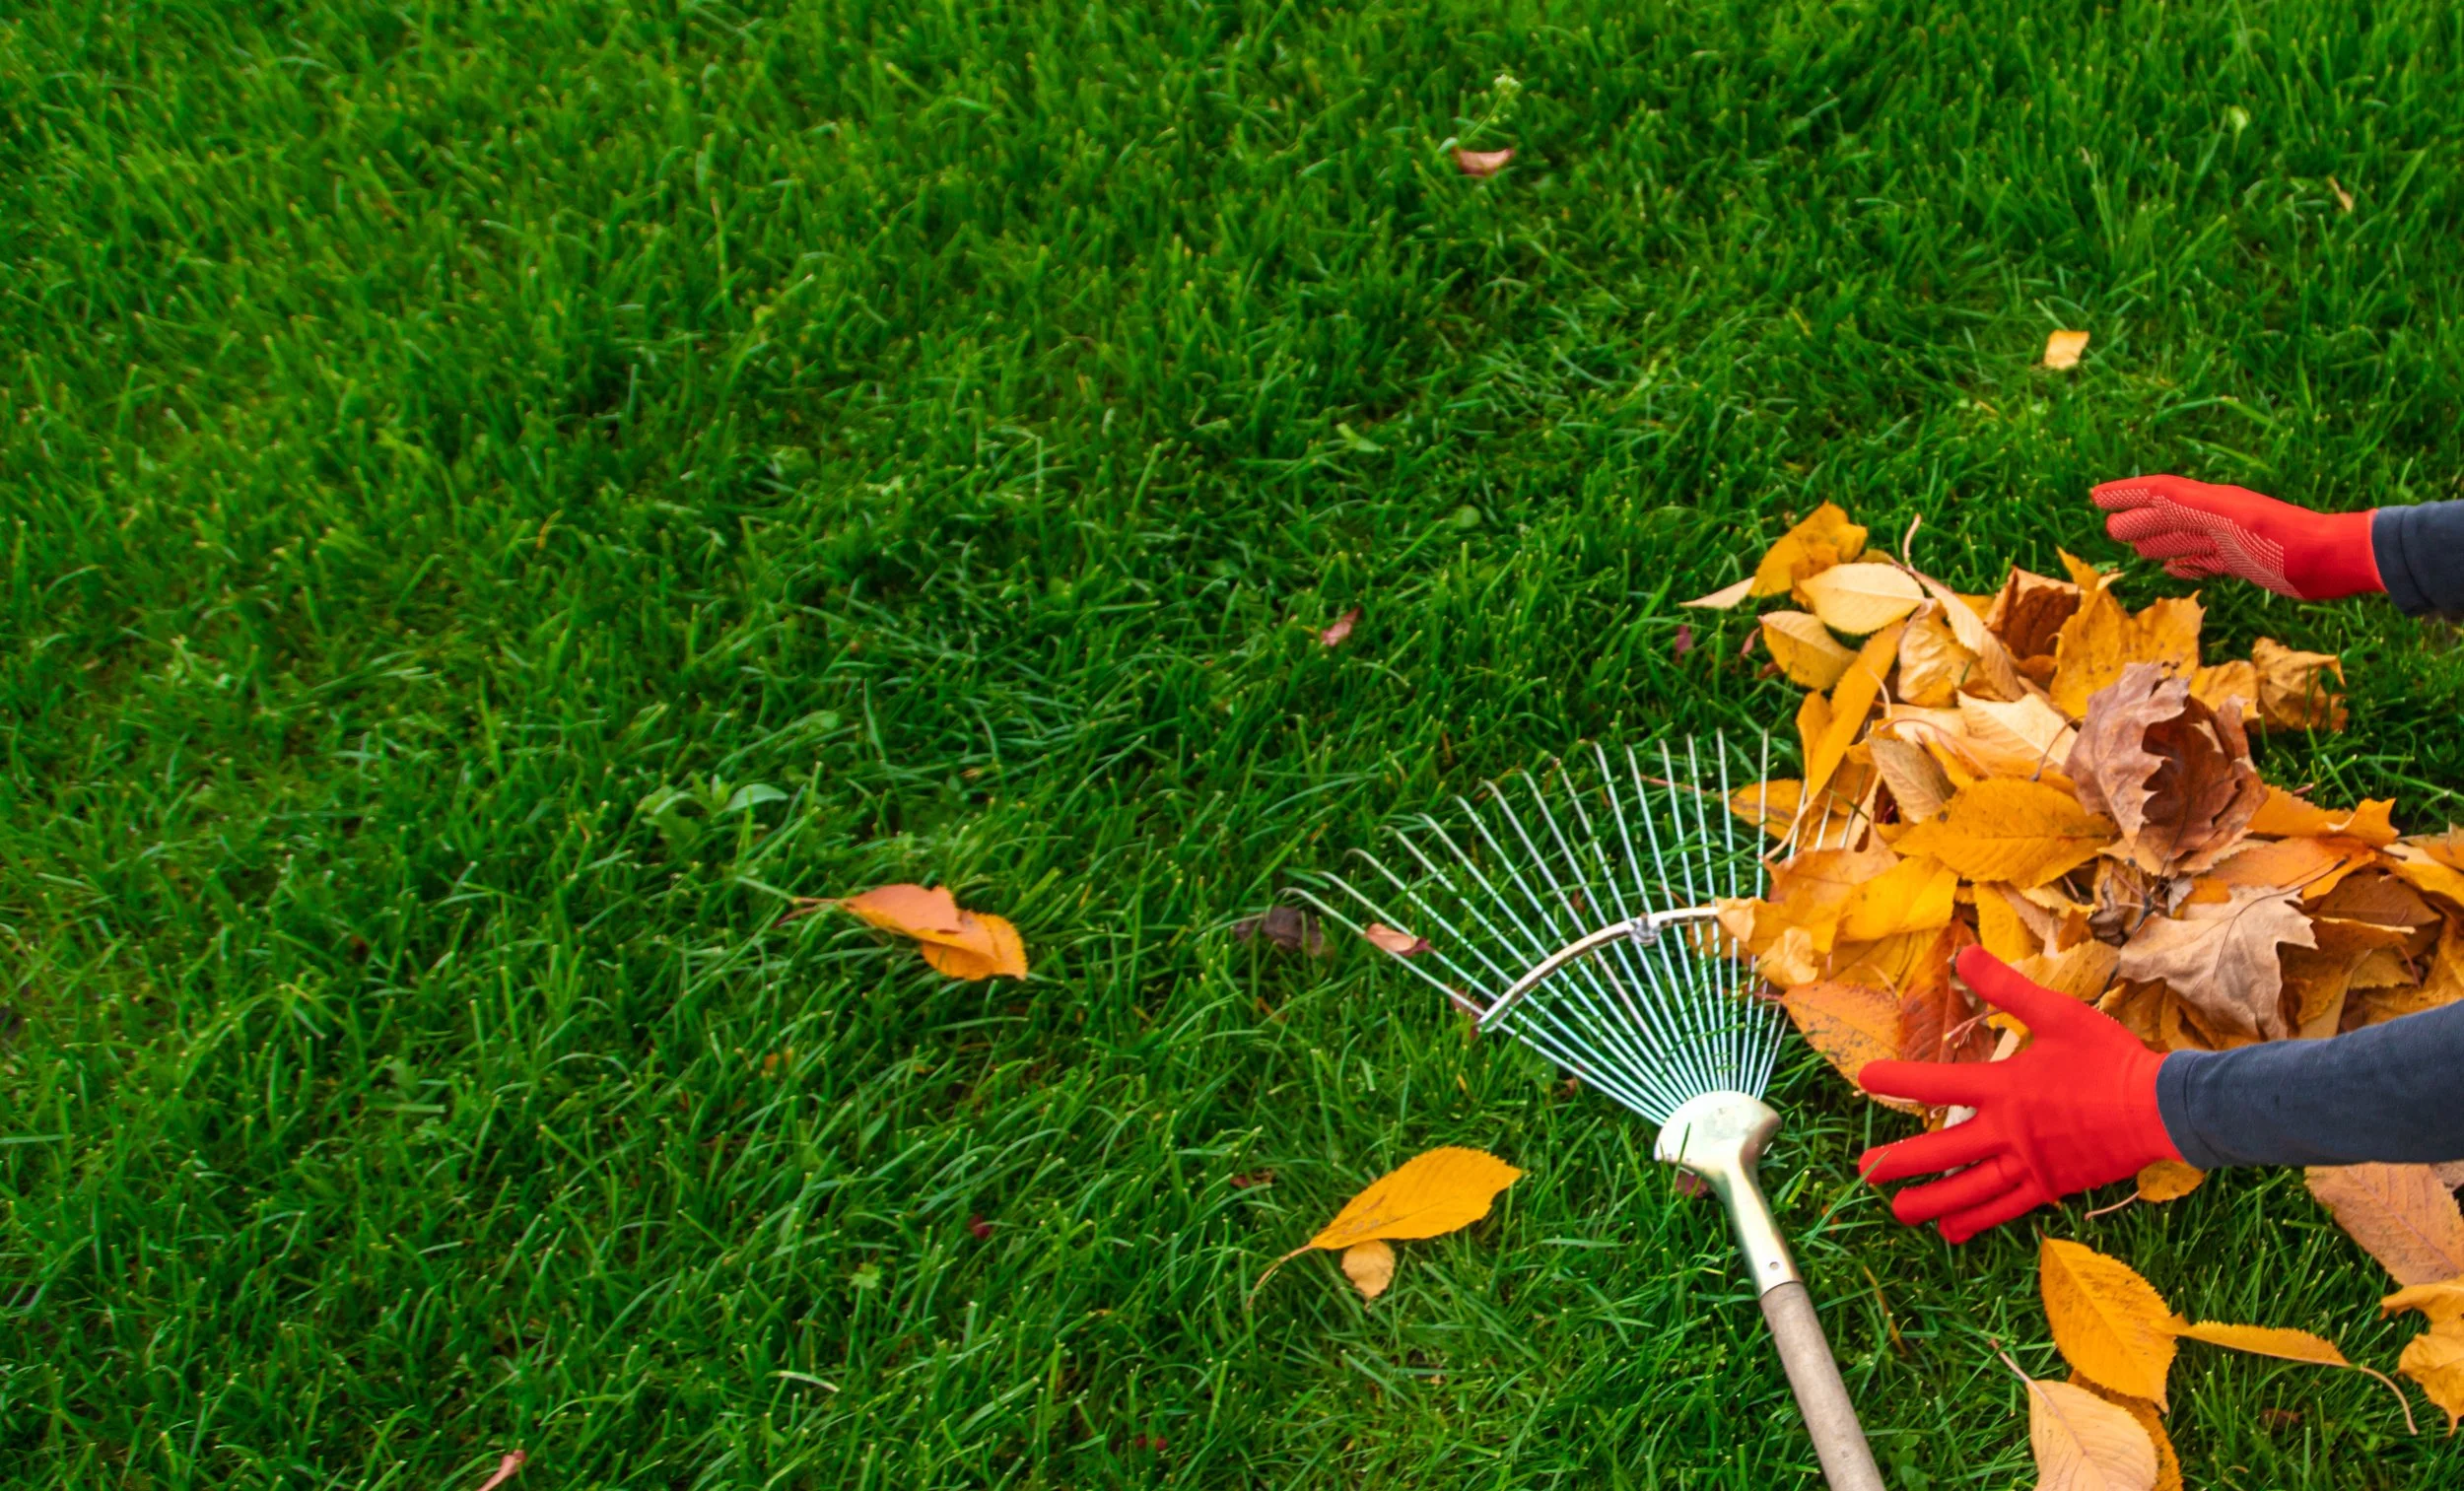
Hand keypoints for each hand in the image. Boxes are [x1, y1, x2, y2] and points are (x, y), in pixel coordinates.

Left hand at [1856, 947, 2178, 1242]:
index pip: (1938, 1083)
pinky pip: (2005, 1209)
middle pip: (1941, 1151)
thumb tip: (1964, 954)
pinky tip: (1952, 1232)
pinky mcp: (2050, 1187)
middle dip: (1899, 1162)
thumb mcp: (2058, 1013)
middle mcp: (2008, 1132)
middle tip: (1864, 1170)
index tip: (1866, 1077)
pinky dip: (1976, 1220)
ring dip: (1930, 1202)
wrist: (2162, 1107)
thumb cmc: (2111, 1058)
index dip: (1898, 1080)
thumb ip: (2007, 987)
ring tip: (1897, 1211)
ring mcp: (2029, 1165)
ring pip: (1968, 1190)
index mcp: (2006, 1088)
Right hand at [2091, 474, 2380, 599]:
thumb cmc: (2285, 540)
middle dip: (2138, 518)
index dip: (2127, 493)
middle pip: (2169, 514)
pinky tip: (2174, 570)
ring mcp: (2233, 540)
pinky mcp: (2246, 561)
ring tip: (2133, 546)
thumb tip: (2148, 495)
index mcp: (2212, 503)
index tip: (2096, 497)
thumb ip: (2190, 504)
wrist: (2334, 560)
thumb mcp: (2233, 519)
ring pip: (2185, 537)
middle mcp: (2219, 517)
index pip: (2161, 492)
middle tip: (2108, 527)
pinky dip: (2185, 564)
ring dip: (2158, 539)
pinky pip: (2205, 560)